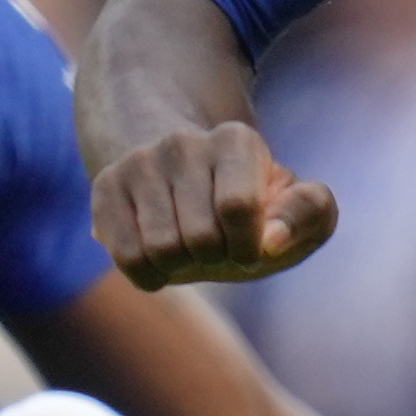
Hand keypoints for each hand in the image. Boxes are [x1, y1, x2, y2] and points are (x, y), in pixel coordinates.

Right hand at [89, 117, 338, 287]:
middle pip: (199, 237)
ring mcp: (140, 163)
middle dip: (215, 258)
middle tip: (217, 245)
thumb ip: (309, 213)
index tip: (252, 245)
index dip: (247, 244)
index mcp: (236, 140)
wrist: (185, 185)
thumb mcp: (298, 207)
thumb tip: (271, 239)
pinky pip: (128, 257)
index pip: (238, 206)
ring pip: (160, 249)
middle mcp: (183, 143)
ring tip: (190, 248)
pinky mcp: (106, 187)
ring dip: (182, 267)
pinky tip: (161, 259)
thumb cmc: (255, 207)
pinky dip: (151, 276)